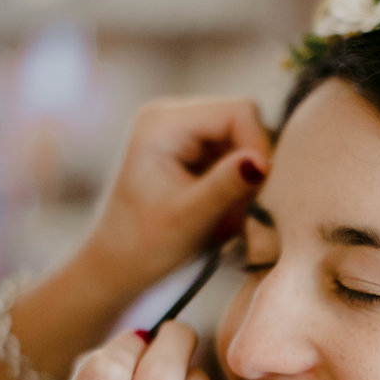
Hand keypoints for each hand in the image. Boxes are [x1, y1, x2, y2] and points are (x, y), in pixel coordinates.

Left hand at [76, 97, 270, 298]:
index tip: (259, 190)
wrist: (115, 267)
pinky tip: (219, 212)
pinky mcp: (189, 150)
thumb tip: (263, 162)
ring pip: (242, 142)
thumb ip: (227, 186)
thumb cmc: (144, 247)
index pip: (239, 112)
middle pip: (243, 122)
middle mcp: (171, 115)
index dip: (258, 146)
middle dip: (250, 166)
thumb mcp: (190, 218)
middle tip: (240, 210)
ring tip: (225, 216)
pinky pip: (232, 156)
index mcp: (164, 123)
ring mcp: (181, 131)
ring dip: (244, 180)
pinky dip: (235, 185)